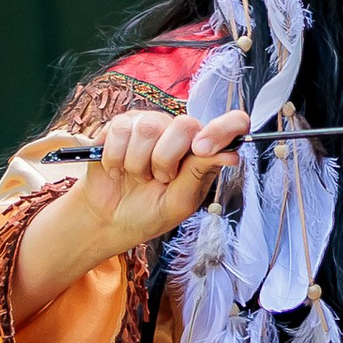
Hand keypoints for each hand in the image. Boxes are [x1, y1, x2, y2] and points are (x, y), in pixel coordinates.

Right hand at [54, 110, 250, 254]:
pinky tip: (117, 169)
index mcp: (203, 150)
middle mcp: (179, 132)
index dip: (223, 129)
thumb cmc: (149, 211)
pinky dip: (115, 159)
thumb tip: (231, 154)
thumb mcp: (179, 201)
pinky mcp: (121, 125)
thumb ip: (201, 173)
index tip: (201, 150)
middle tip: (158, 179)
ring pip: (148, 128)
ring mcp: (150, 125)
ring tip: (137, 176)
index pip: (233, 123)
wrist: (109, 219)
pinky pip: (120, 131)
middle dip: (165, 160)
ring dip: (138, 163)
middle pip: (184, 125)